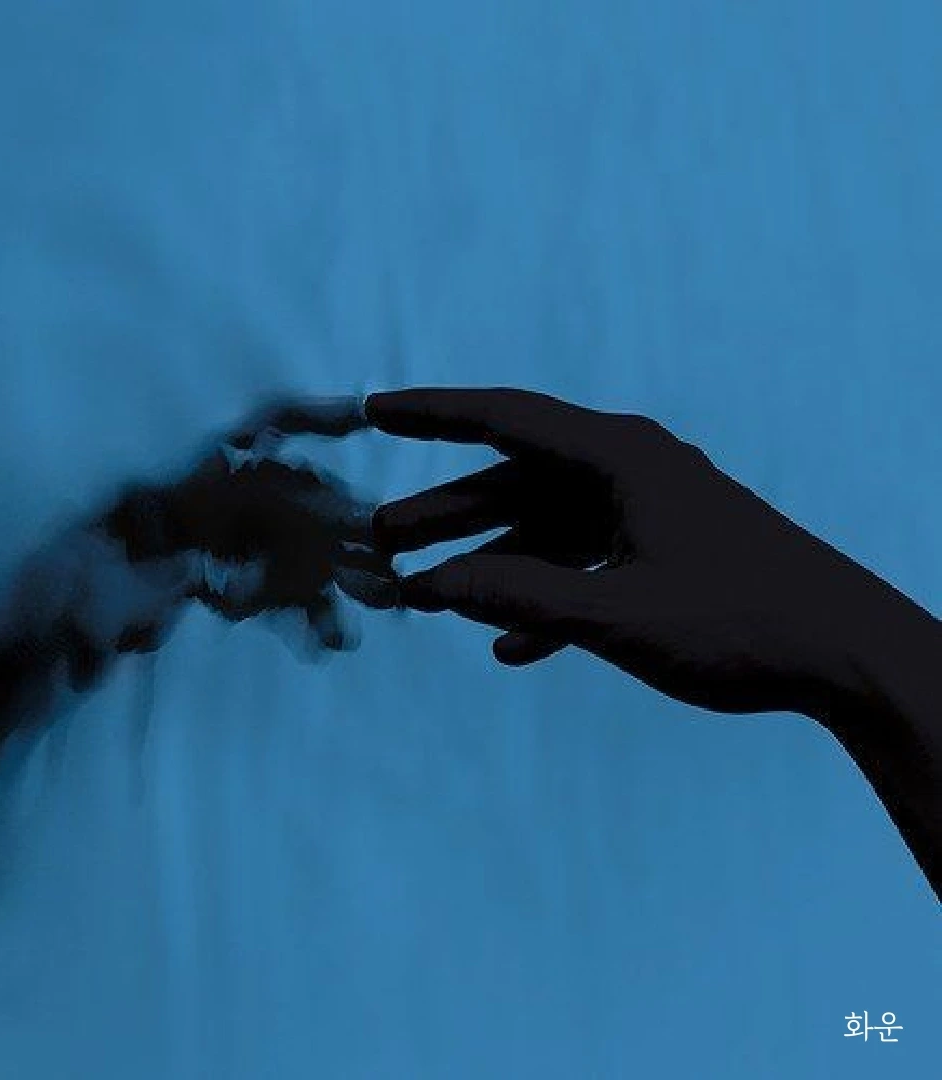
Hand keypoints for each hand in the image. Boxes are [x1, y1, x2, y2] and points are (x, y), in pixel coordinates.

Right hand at [367, 388, 888, 716]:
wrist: (846, 654)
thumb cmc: (736, 620)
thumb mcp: (615, 612)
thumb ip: (519, 596)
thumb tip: (431, 587)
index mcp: (620, 457)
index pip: (505, 419)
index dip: (433, 414)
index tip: (374, 411)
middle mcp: (629, 472)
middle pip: (515, 482)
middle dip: (446, 512)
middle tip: (380, 536)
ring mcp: (646, 514)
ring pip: (544, 530)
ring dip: (488, 562)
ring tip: (422, 594)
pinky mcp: (661, 555)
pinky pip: (582, 568)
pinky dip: (544, 600)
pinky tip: (510, 647)